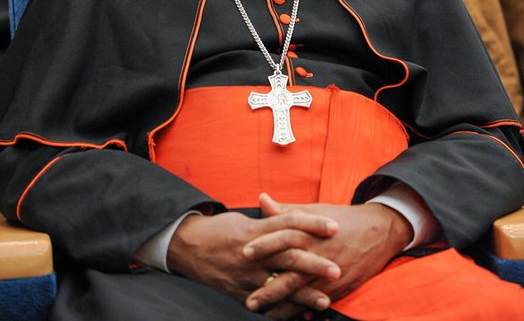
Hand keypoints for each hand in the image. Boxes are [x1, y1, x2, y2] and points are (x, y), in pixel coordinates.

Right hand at [167, 209, 339, 315]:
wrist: (188, 247)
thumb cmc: (219, 229)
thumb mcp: (244, 219)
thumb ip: (269, 218)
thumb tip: (293, 213)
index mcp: (255, 229)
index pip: (289, 222)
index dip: (312, 224)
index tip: (334, 227)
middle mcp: (253, 252)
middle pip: (289, 256)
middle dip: (314, 263)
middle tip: (337, 268)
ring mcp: (246, 275)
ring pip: (280, 286)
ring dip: (304, 295)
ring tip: (326, 300)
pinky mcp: (240, 293)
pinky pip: (266, 306)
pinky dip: (284, 312)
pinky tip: (301, 315)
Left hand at [244, 193, 411, 314]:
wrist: (378, 231)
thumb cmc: (340, 219)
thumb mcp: (313, 211)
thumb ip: (286, 210)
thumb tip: (261, 199)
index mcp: (310, 233)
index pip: (283, 238)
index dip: (264, 245)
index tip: (244, 252)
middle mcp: (318, 255)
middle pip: (291, 274)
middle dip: (269, 288)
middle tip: (249, 300)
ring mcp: (329, 274)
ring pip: (303, 294)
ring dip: (284, 306)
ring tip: (265, 314)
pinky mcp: (340, 287)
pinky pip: (319, 303)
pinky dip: (305, 311)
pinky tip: (291, 319)